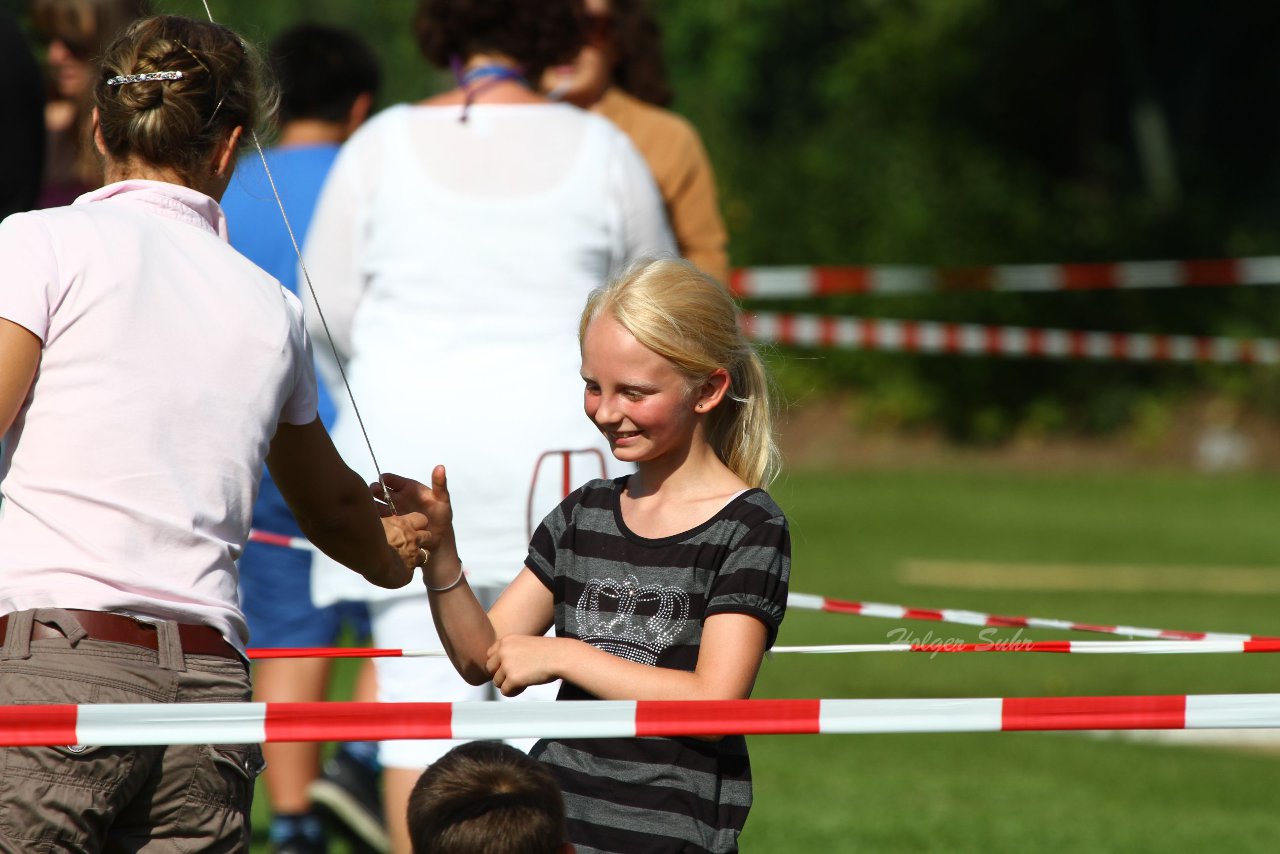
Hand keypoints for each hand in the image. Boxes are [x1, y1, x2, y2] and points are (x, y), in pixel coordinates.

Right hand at [369, 511, 429, 588]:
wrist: (368, 556)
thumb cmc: (366, 534)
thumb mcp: (375, 521)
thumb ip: (383, 521)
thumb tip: (380, 517)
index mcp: (404, 524)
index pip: (421, 519)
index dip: (418, 524)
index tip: (412, 527)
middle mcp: (412, 539)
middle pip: (428, 536)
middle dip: (422, 539)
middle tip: (411, 543)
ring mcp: (413, 556)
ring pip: (426, 555)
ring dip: (419, 556)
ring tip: (407, 559)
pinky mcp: (408, 574)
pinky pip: (411, 573)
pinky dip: (406, 572)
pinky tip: (396, 573)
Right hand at [374, 466, 459, 585]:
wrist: (438, 536)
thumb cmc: (441, 514)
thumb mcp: (442, 499)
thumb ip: (440, 484)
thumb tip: (440, 467)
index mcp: (407, 488)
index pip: (391, 479)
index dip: (385, 478)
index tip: (382, 479)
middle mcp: (396, 498)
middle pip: (379, 490)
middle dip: (375, 490)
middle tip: (373, 492)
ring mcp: (390, 511)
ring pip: (375, 505)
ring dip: (371, 505)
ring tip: (369, 507)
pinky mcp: (389, 525)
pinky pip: (378, 520)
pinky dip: (373, 519)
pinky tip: (371, 520)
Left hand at [485, 635, 564, 696]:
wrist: (561, 656)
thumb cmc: (547, 652)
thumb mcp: (524, 645)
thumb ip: (509, 653)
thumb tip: (495, 672)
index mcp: (505, 641)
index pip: (490, 656)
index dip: (499, 664)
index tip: (512, 666)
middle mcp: (503, 651)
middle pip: (490, 669)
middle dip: (501, 674)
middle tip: (517, 675)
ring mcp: (507, 665)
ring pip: (497, 682)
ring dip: (508, 683)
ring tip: (524, 679)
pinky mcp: (513, 678)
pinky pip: (505, 691)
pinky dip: (514, 691)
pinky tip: (525, 685)